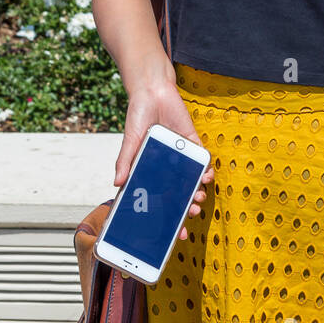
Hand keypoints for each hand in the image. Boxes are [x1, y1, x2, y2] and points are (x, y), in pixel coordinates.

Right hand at [114, 67, 214, 241]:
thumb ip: (125, 160)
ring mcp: (180, 155)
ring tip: (198, 199)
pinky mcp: (192, 142)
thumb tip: (117, 183)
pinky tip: (206, 176)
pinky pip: (201, 159)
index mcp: (149, 168)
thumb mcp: (130, 139)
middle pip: (178, 192)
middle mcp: (166, 165)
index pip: (157, 196)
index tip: (172, 231)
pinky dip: (206, 169)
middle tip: (190, 214)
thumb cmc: (138, 115)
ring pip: (192, 179)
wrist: (153, 90)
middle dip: (185, 206)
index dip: (165, 215)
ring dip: (197, 191)